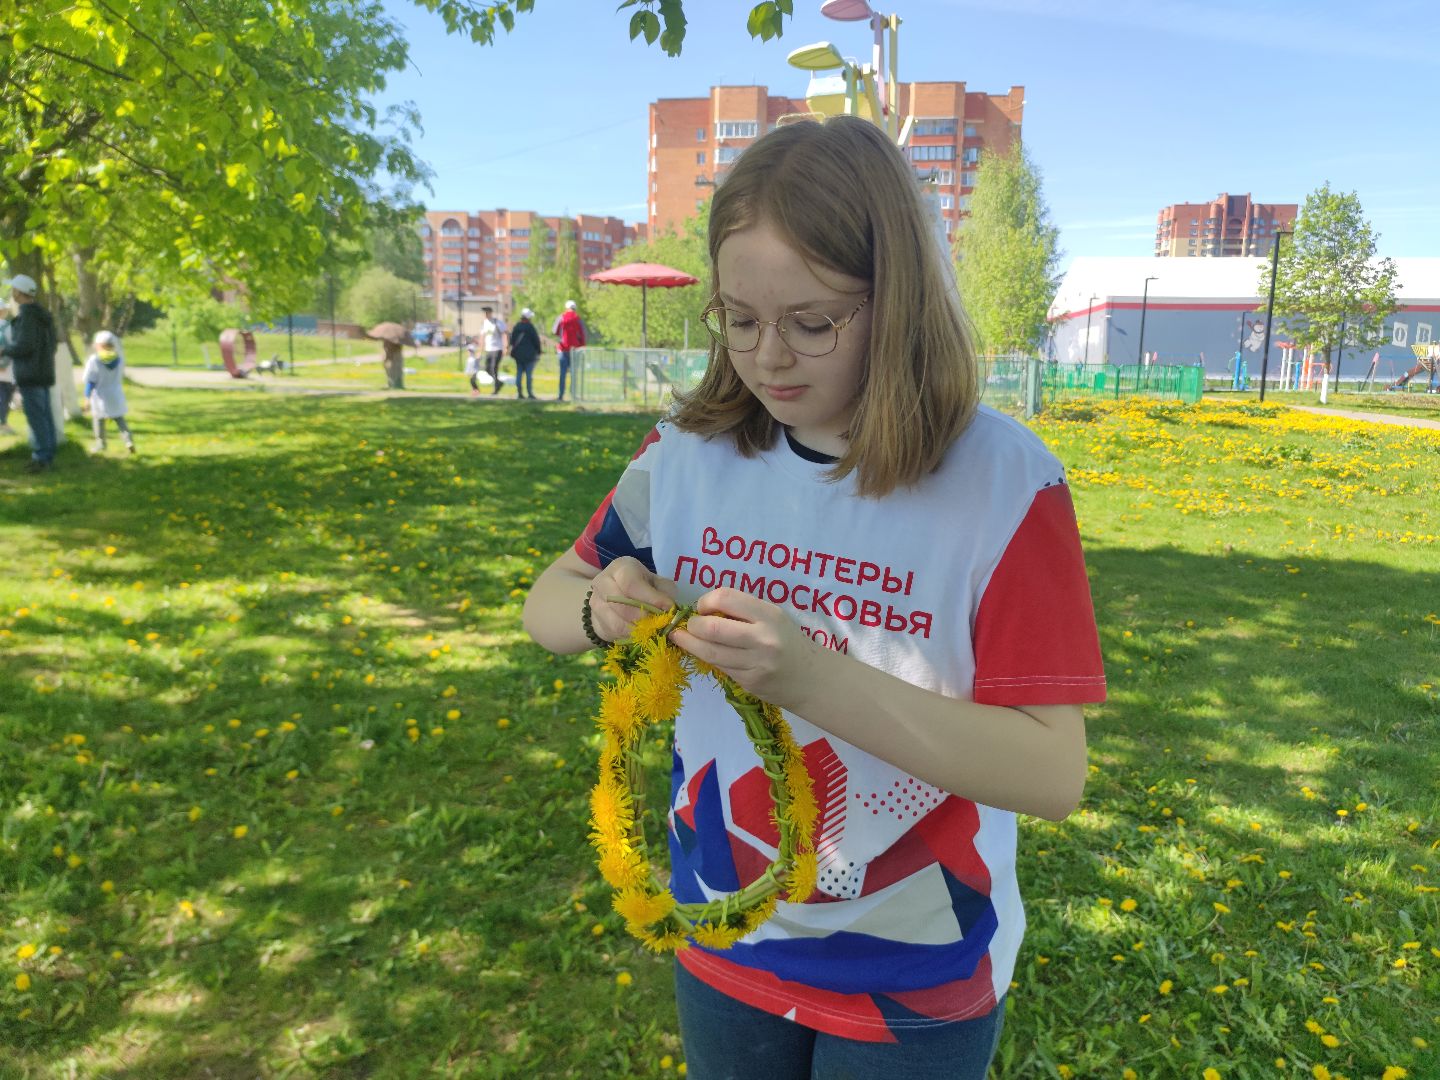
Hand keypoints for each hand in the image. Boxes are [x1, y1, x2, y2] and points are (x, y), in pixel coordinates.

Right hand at [587, 557, 676, 642]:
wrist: (620, 598)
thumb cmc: (644, 588)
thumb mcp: (658, 584)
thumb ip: (665, 593)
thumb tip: (668, 609)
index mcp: (622, 567)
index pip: (632, 584)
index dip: (650, 598)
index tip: (667, 609)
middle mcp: (603, 581)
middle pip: (620, 604)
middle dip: (643, 617)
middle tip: (658, 623)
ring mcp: (595, 601)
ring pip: (616, 622)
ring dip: (637, 629)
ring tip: (651, 630)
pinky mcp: (595, 619)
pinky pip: (613, 632)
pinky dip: (629, 636)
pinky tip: (639, 633)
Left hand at [669, 588, 822, 708]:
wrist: (811, 679)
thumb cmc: (788, 642)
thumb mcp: (773, 618)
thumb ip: (743, 612)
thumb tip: (704, 609)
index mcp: (768, 615)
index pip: (725, 598)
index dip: (705, 601)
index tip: (703, 607)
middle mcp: (763, 638)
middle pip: (711, 628)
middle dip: (692, 626)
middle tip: (689, 625)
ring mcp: (755, 663)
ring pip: (710, 653)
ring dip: (689, 643)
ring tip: (680, 637)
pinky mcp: (749, 682)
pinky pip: (719, 667)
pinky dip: (705, 657)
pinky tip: (700, 651)